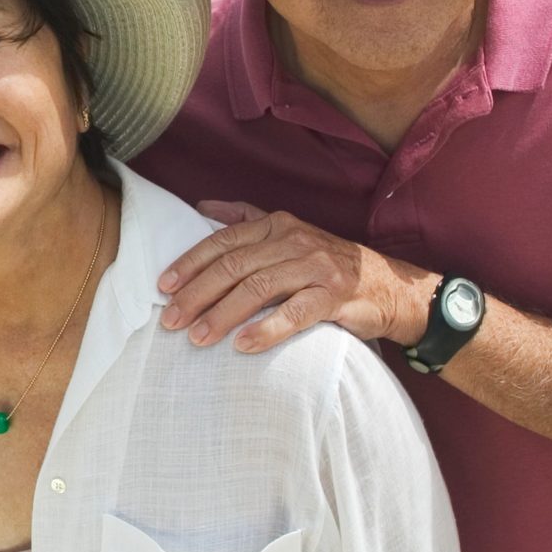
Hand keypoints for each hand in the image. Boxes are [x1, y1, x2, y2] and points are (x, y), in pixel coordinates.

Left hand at [157, 201, 434, 353]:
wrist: (389, 287)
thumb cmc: (328, 264)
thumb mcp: (289, 233)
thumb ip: (247, 218)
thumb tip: (203, 206)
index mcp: (276, 224)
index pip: (223, 242)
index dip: (190, 264)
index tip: (163, 287)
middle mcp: (293, 240)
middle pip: (233, 267)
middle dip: (197, 294)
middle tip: (170, 320)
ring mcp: (315, 267)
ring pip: (258, 289)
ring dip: (222, 315)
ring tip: (197, 337)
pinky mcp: (334, 296)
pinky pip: (294, 313)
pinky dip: (266, 329)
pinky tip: (242, 345)